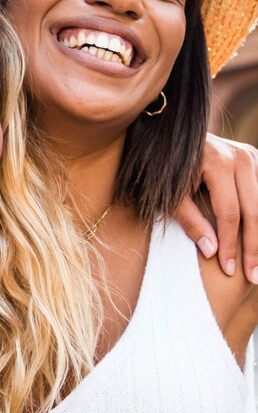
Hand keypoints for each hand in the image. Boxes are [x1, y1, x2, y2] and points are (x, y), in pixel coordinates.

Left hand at [176, 133, 257, 282]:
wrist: (168, 135)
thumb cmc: (164, 167)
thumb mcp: (169, 195)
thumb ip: (190, 221)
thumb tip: (211, 251)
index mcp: (217, 163)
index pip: (230, 214)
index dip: (231, 245)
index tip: (230, 270)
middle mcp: (239, 157)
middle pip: (254, 211)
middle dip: (254, 248)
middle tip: (254, 277)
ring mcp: (250, 155)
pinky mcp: (253, 157)